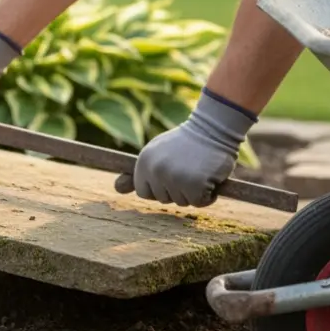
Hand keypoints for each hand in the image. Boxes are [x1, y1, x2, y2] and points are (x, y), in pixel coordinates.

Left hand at [115, 89, 255, 207]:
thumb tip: (116, 189)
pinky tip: (210, 175)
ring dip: (194, 191)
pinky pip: (201, 202)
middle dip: (178, 189)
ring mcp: (174, 178)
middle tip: (189, 167)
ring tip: (199, 169)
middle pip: (163, 199)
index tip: (171, 172)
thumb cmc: (185, 142)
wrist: (213, 128)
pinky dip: (209, 194)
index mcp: (143, 163)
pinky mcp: (195, 185)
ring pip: (182, 202)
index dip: (159, 187)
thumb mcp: (156, 154)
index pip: (144, 193)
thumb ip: (138, 175)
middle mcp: (155, 171)